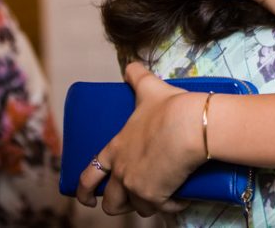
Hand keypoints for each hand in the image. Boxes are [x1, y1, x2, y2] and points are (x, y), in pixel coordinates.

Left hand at [77, 63, 201, 216]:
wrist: (190, 126)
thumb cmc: (169, 107)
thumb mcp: (149, 89)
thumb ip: (138, 77)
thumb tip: (131, 64)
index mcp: (115, 149)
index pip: (89, 176)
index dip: (84, 190)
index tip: (86, 198)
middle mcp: (121, 171)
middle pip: (111, 202)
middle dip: (118, 205)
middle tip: (130, 201)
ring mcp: (136, 186)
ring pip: (136, 209)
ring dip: (146, 205)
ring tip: (160, 196)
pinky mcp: (155, 197)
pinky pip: (162, 209)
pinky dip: (171, 205)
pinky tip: (179, 197)